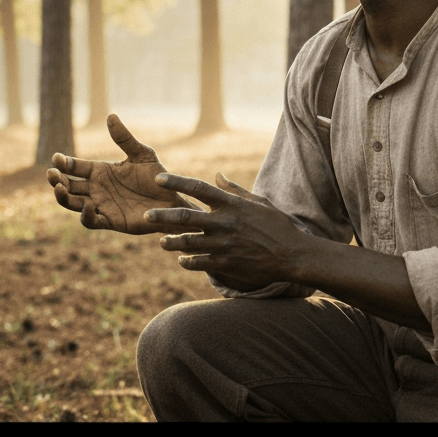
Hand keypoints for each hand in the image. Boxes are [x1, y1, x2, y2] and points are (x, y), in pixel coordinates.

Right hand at [47, 114, 197, 234]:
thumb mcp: (142, 154)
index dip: (64, 163)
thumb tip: (111, 116)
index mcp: (101, 171)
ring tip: (59, 187)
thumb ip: (125, 139)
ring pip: (74, 203)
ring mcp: (102, 205)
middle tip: (51, 173)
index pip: (76, 167)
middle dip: (57, 179)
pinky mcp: (111, 221)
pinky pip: (91, 221)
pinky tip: (88, 205)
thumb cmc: (157, 176)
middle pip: (69, 185)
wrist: (172, 200)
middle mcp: (97, 188)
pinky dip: (86, 215)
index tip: (57, 158)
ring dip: (63, 197)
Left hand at [146, 172, 308, 287]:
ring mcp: (224, 244)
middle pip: (186, 216)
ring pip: (187, 243)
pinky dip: (187, 261)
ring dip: (170, 242)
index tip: (158, 179)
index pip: (199, 188)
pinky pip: (199, 263)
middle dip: (162, 216)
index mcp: (231, 204)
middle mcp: (224, 223)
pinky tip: (181, 260)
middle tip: (146, 215)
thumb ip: (234, 190)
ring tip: (161, 241)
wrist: (292, 254)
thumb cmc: (276, 225)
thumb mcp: (258, 202)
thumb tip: (217, 175)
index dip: (177, 183)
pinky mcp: (226, 263)